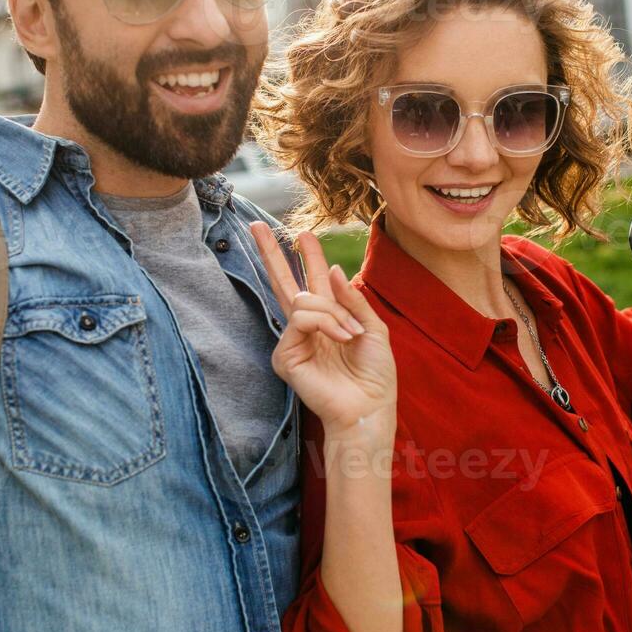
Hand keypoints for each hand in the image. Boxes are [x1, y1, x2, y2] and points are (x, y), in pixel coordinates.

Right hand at [249, 222, 396, 445]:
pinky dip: (326, 323)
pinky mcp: (285, 355)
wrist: (370, 407)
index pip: (312, 281)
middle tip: (256, 225)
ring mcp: (293, 340)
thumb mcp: (373, 329)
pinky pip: (302, 319)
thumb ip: (353, 299)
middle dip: (271, 253)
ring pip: (303, 299)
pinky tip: (342, 338)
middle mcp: (307, 327)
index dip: (308, 256)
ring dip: (333, 311)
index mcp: (328, 318)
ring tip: (351, 334)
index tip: (302, 233)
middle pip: (283, 282)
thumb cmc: (375, 375)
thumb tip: (333, 269)